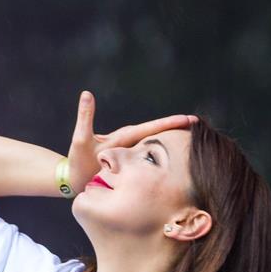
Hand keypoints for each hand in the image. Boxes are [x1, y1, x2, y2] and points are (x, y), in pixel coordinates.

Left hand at [66, 91, 195, 194]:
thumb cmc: (77, 161)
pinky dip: (163, 156)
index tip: (188, 119)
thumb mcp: (80, 139)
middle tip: (197, 123)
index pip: (150, 128)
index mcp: (124, 136)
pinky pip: (149, 159)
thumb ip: (85, 117)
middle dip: (177, 128)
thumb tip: (86, 93)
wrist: (73, 178)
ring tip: (193, 138)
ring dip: (173, 141)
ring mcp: (131, 153)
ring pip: (155, 145)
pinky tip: (175, 159)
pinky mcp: (130, 164)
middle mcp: (130, 142)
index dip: (169, 123)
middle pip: (158, 133)